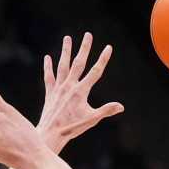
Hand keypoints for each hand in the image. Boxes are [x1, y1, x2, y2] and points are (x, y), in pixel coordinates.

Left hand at [36, 33, 123, 153]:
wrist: (51, 134)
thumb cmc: (72, 128)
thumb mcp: (91, 120)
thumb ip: (106, 111)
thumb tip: (121, 106)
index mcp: (81, 91)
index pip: (95, 72)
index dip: (103, 59)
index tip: (108, 47)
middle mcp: (69, 86)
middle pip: (78, 63)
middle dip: (84, 48)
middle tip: (88, 35)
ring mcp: (58, 88)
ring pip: (63, 66)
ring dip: (66, 51)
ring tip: (67, 38)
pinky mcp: (50, 93)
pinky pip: (49, 77)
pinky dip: (48, 67)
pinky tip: (48, 57)